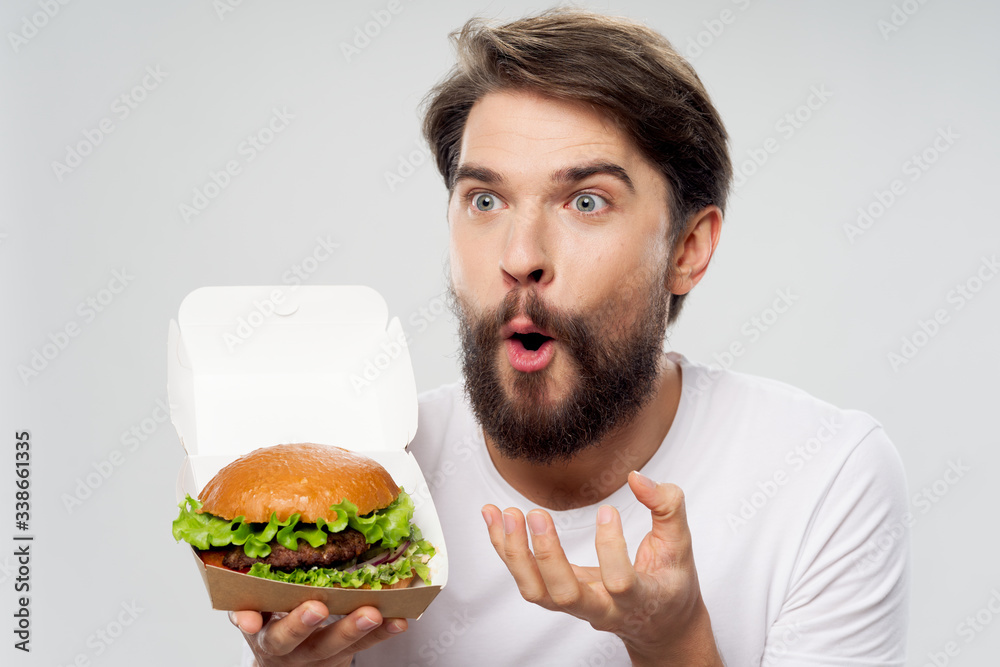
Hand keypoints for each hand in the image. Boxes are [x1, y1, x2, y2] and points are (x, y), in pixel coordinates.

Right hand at [230, 601, 406, 665]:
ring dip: (352, 629)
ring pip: (332, 646)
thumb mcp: (259, 614)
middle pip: (292, 640)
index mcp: (262, 633)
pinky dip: (383, 632)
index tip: (250, 621)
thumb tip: (241, 600)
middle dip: (302, 624)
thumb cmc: (276, 625)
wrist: (290, 665)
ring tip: (371, 613)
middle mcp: (286, 648)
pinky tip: (397, 620)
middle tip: (317, 608)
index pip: (251, 624)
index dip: (249, 623)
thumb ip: (250, 602)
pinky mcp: (343, 656)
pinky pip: (365, 646)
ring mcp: (316, 655)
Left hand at [482, 471, 721, 665]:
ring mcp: (575, 605)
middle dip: (546, 555)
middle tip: (536, 514)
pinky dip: (505, 548)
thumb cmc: (671, 584)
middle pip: (564, 594)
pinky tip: (495, 517)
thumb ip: (668, 507)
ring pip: (535, 592)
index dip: (611, 548)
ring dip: (514, 553)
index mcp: (638, 599)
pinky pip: (525, 578)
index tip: (608, 509)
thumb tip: (638, 478)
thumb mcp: (681, 546)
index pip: (620, 583)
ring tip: (506, 513)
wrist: (659, 624)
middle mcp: (601, 609)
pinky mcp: (557, 594)